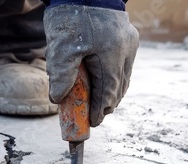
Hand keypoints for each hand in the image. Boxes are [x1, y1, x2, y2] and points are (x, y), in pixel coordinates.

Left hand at [44, 5, 138, 125]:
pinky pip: (123, 65)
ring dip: (112, 92)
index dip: (100, 110)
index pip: (108, 92)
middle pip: (119, 87)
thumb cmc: (71, 17)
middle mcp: (125, 51)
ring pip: (124, 77)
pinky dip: (114, 78)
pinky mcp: (128, 37)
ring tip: (100, 104)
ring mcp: (129, 44)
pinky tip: (105, 83)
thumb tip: (58, 100)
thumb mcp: (61, 48)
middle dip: (107, 105)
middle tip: (95, 116)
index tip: (92, 123)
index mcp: (111, 56)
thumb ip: (61, 76)